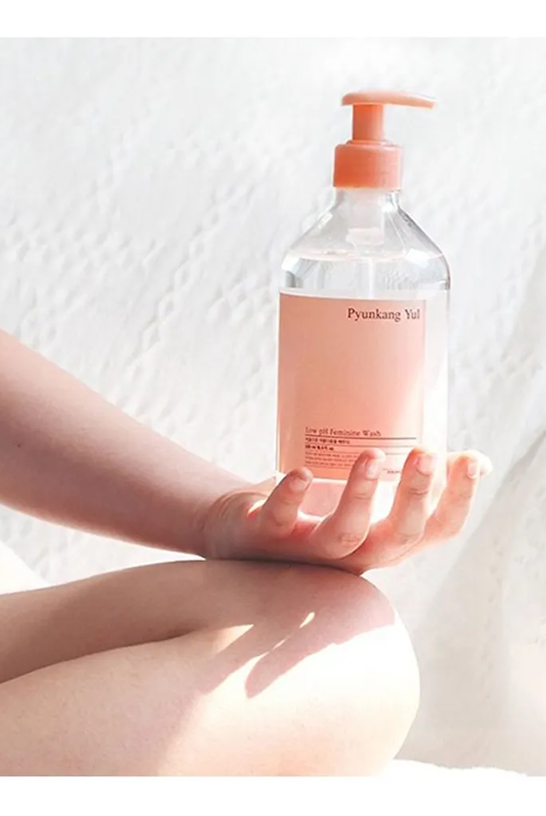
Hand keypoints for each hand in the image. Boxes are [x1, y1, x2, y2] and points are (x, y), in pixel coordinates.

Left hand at [202, 448, 491, 574]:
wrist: (243, 527)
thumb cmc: (316, 508)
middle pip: (398, 536)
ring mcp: (310, 550)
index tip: (472, 461)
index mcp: (385, 540)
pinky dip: (291, 497)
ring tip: (373, 456)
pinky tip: (302, 473)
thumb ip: (414, 482)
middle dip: (416, 497)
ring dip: (361, 497)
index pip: (436, 530)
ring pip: (344, 535)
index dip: (460, 500)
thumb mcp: (370, 499)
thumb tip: (478, 460)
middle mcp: (356, 553)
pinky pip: (280, 520)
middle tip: (427, 454)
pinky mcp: (267, 536)